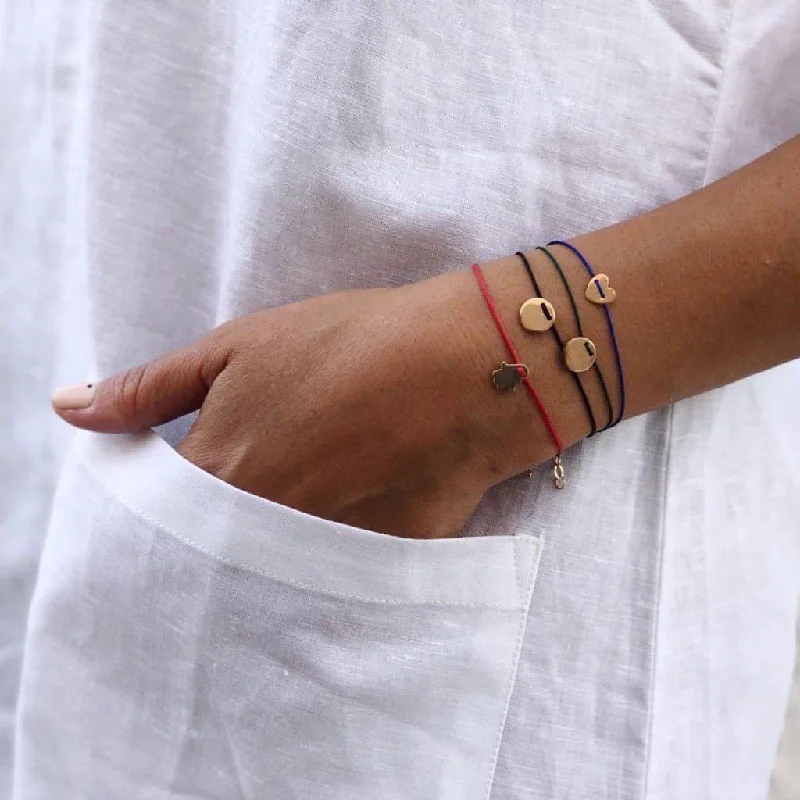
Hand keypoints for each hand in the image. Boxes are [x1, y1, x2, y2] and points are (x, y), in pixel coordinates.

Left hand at [51, 270, 537, 538]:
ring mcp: (319, 552)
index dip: (168, 486)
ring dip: (273, 530)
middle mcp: (258, 529)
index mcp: (216, 474)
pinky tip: (358, 497)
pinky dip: (331, 541)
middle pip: (210, 542)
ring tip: (315, 476)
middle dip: (216, 514)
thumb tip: (67, 410)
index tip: (187, 467)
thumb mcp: (238, 348)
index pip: (156, 510)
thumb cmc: (349, 343)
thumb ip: (149, 388)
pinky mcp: (375, 561)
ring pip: (270, 560)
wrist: (462, 369)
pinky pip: (334, 568)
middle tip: (264, 466)